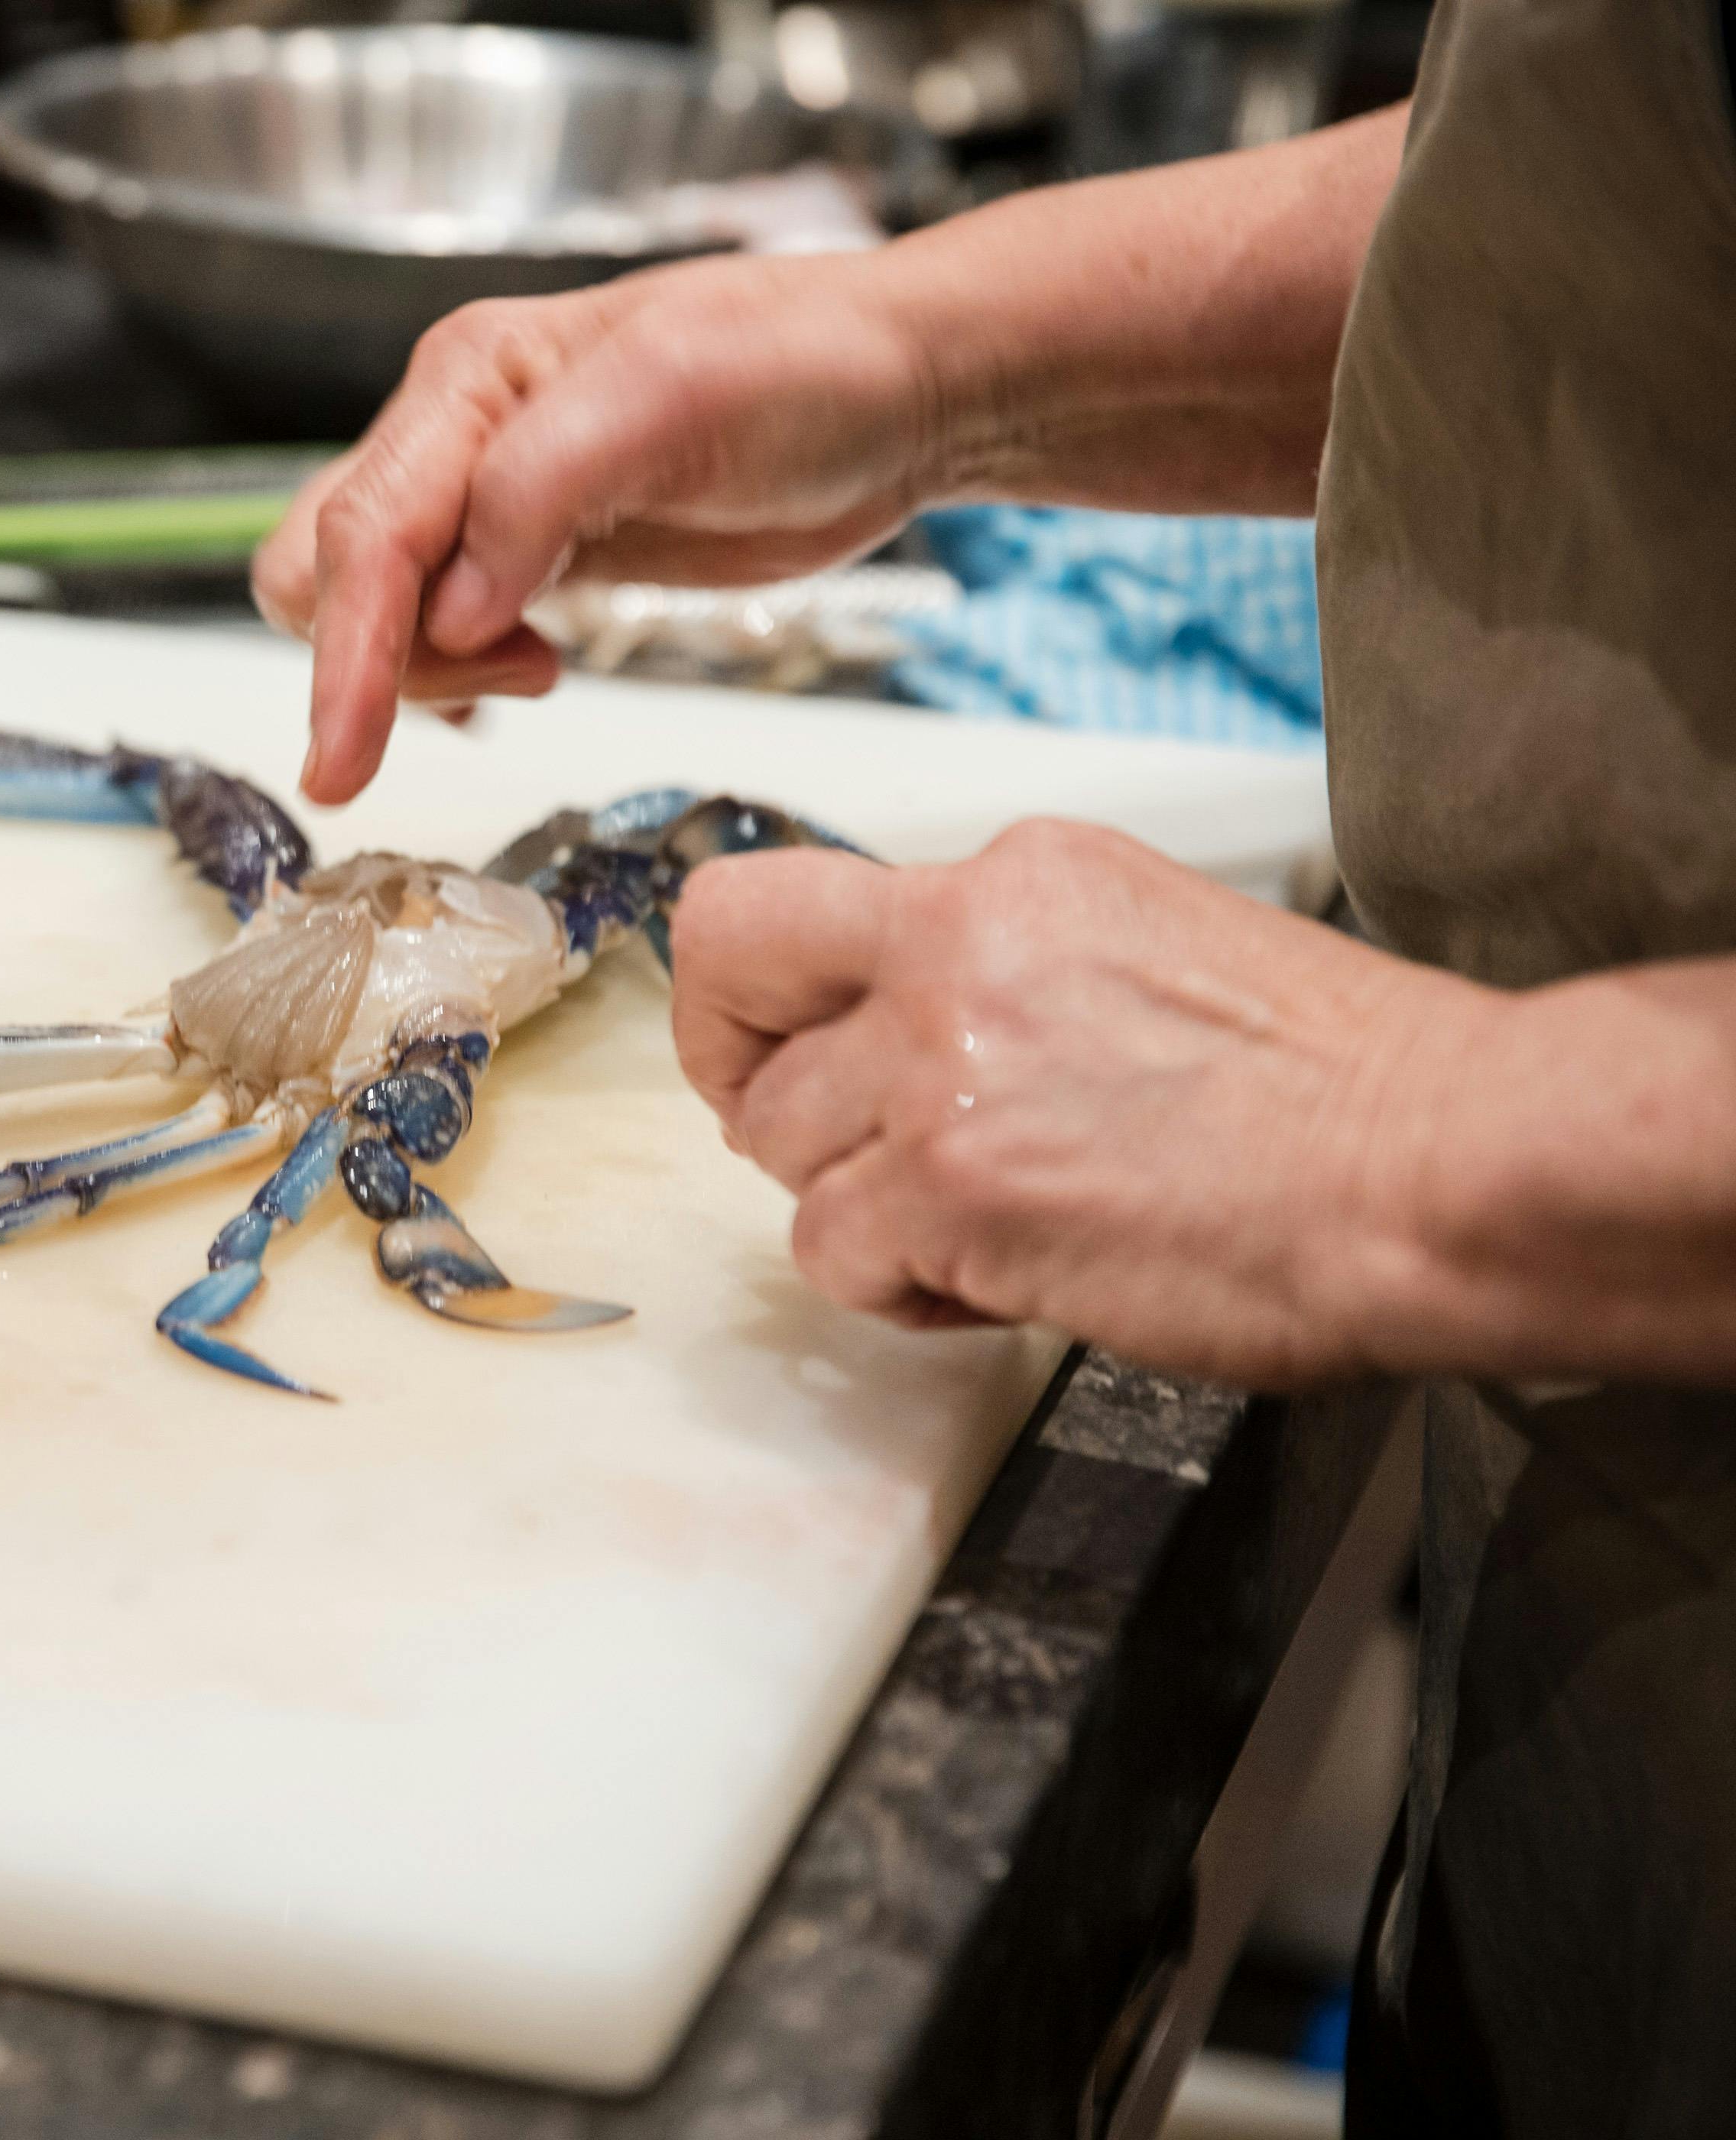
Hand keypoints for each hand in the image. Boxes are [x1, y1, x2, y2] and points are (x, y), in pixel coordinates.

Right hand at [253, 252, 943, 801]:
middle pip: (329, 570)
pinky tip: (531, 670)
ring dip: (424, 667)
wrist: (899, 390)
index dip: (347, 653)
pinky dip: (447, 672)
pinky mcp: (527, 552)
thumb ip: (542, 487)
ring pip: (365, 605)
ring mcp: (485, 495)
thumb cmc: (811, 368)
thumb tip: (450, 608)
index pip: (366, 530)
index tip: (341, 764)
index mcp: (471, 376)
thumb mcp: (679, 393)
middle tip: (527, 674)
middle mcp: (455, 430)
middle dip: (380, 657)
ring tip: (545, 663)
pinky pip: (426, 625)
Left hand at [667, 821, 1501, 1388]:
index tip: (769, 1047)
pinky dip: (899, 1290)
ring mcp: (942, 1066)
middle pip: (730, 980)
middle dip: (743, 1079)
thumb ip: (1012, 973)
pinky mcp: (950, 1188)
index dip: (746, 991)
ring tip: (977, 1232)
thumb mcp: (1151, 949)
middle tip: (820, 1148)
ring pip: (780, 1146)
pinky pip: (833, 1252)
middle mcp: (958, 945)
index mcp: (1016, 876)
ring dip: (856, 1207)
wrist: (1440, 1168)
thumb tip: (914, 1036)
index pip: (780, 898)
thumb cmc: (1343, 1091)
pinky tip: (999, 1283)